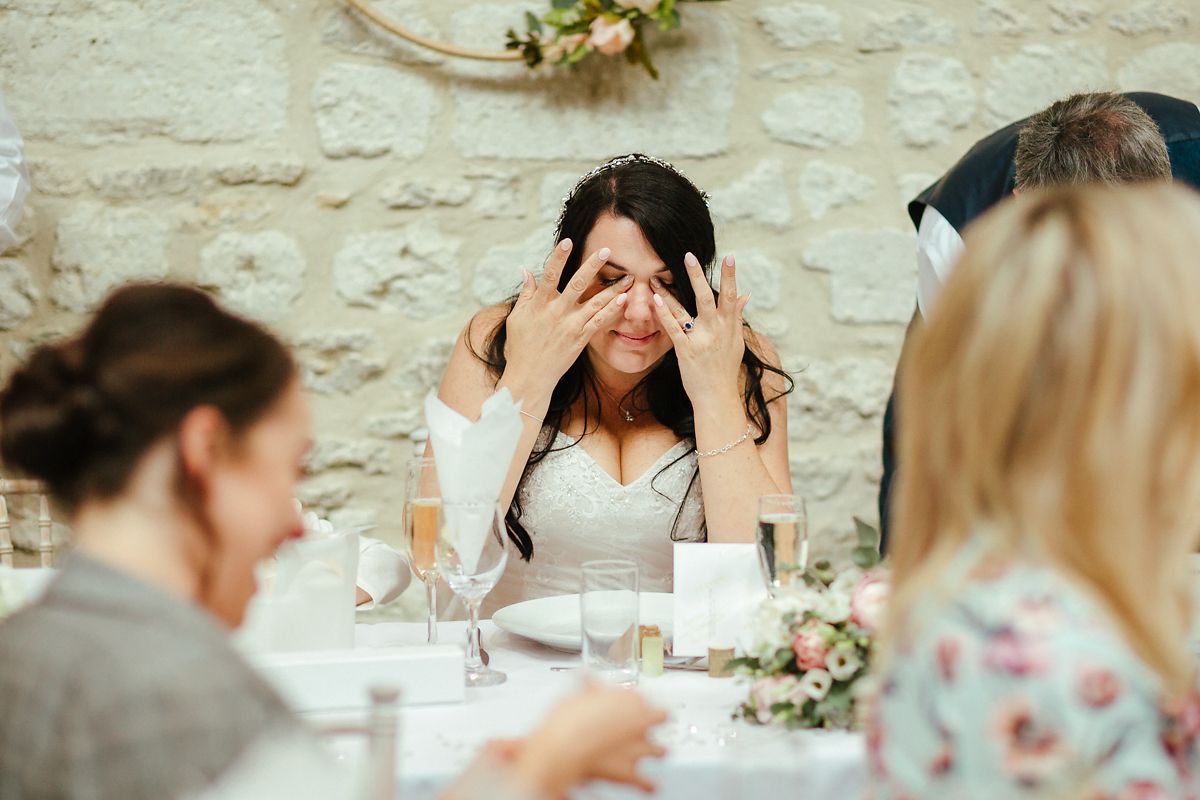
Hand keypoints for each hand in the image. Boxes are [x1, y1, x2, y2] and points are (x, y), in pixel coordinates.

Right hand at [503, 239, 632, 391]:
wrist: (530, 377)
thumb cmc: (520, 347)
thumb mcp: (517, 318)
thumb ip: (526, 294)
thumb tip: (527, 270)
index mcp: (539, 305)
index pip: (550, 276)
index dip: (558, 258)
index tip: (568, 241)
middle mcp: (556, 313)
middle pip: (577, 284)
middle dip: (593, 266)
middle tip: (607, 250)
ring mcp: (570, 326)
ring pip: (595, 303)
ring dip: (613, 288)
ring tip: (629, 276)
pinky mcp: (580, 339)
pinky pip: (599, 322)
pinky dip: (612, 311)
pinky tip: (623, 300)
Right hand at [510, 682, 666, 796]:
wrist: (566, 745)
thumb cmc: (570, 718)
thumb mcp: (579, 693)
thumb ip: (590, 688)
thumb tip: (587, 679)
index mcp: (630, 699)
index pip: (643, 698)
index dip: (637, 703)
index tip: (631, 705)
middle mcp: (640, 722)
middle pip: (659, 720)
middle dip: (653, 725)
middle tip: (646, 727)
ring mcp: (638, 748)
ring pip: (660, 750)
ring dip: (658, 752)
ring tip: (658, 753)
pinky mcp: (630, 772)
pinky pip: (646, 783)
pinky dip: (648, 785)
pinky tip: (651, 786)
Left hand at [651, 252, 749, 402]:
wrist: (718, 397)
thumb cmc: (725, 369)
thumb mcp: (737, 342)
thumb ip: (737, 316)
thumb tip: (746, 295)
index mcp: (729, 326)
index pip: (731, 295)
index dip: (731, 275)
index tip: (730, 256)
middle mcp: (717, 330)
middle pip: (708, 297)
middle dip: (697, 276)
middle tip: (688, 255)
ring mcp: (701, 339)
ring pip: (686, 310)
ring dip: (670, 292)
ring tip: (656, 276)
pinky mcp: (686, 350)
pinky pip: (674, 328)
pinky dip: (664, 313)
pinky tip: (656, 299)